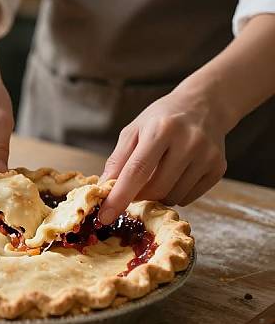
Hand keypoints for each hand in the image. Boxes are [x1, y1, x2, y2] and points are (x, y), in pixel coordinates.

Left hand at [98, 87, 228, 223]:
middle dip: (139, 195)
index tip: (105, 216)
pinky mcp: (218, 168)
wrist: (203, 106)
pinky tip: (175, 174)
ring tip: (158, 173)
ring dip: (157, 195)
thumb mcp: (134, 130)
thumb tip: (105, 189)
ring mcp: (207, 156)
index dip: (119, 196)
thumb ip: (118, 160)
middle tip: (133, 187)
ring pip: (172, 198)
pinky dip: (175, 193)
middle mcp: (188, 142)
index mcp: (162, 129)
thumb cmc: (161, 119)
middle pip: (156, 189)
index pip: (137, 171)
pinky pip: (188, 198)